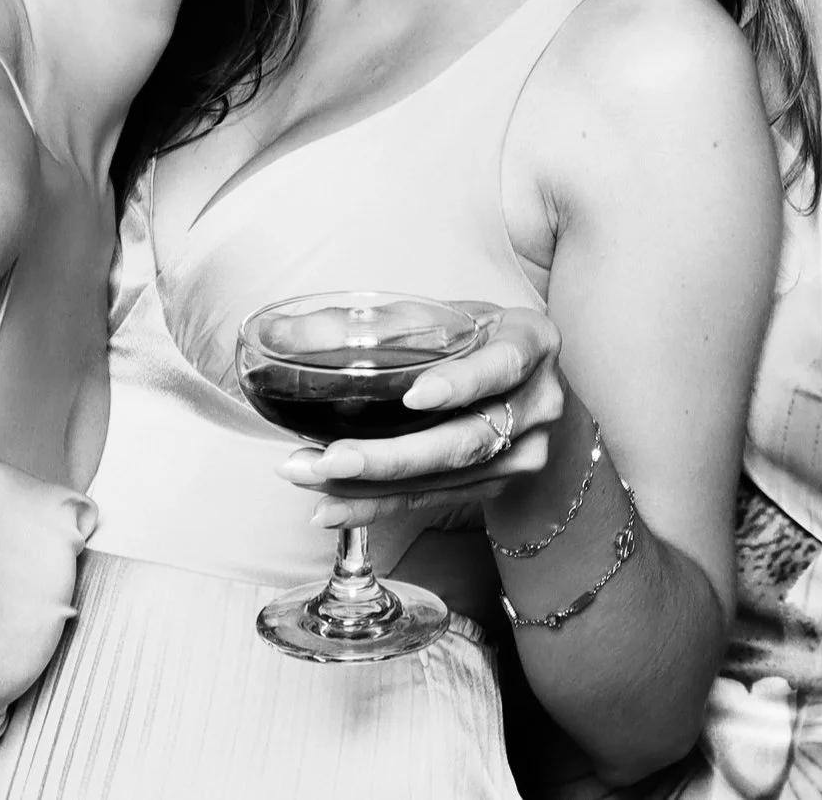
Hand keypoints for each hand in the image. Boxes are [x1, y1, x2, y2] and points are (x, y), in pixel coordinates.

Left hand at [278, 303, 564, 526]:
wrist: (538, 393)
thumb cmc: (486, 343)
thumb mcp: (454, 317)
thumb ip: (383, 323)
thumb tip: (283, 332)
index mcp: (533, 343)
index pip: (503, 364)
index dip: (461, 383)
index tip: (414, 397)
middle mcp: (537, 404)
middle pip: (466, 439)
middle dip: (391, 455)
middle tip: (330, 458)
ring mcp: (522, 453)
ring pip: (444, 477)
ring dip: (370, 483)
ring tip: (307, 473)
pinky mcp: (495, 486)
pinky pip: (432, 500)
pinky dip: (376, 505)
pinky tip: (330, 505)